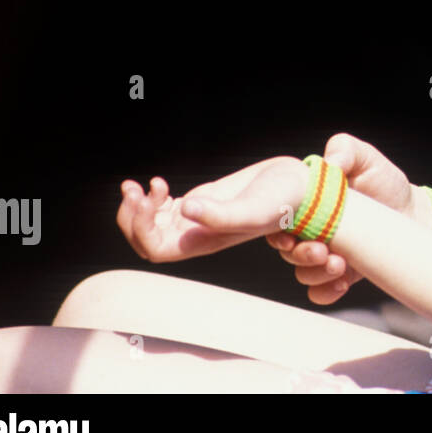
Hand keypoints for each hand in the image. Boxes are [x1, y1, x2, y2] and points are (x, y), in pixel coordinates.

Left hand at [118, 157, 307, 262]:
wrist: (300, 186)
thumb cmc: (282, 202)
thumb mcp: (253, 209)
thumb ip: (221, 214)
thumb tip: (185, 209)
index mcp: (205, 243)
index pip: (155, 249)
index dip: (140, 229)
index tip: (146, 199)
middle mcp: (197, 234)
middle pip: (145, 239)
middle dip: (132, 216)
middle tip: (134, 188)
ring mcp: (197, 218)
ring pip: (151, 223)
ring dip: (136, 205)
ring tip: (138, 184)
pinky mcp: (202, 201)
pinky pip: (164, 208)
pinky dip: (151, 196)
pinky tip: (157, 182)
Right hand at [265, 133, 421, 302]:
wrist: (410, 212)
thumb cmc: (383, 181)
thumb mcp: (366, 159)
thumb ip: (346, 150)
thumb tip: (330, 162)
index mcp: (306, 204)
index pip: (277, 220)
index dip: (279, 230)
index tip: (292, 235)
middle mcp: (309, 231)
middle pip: (287, 250)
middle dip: (301, 254)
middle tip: (321, 251)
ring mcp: (323, 254)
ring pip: (303, 273)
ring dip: (316, 273)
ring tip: (339, 264)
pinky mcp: (339, 275)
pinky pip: (320, 292)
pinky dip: (326, 292)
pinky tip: (341, 283)